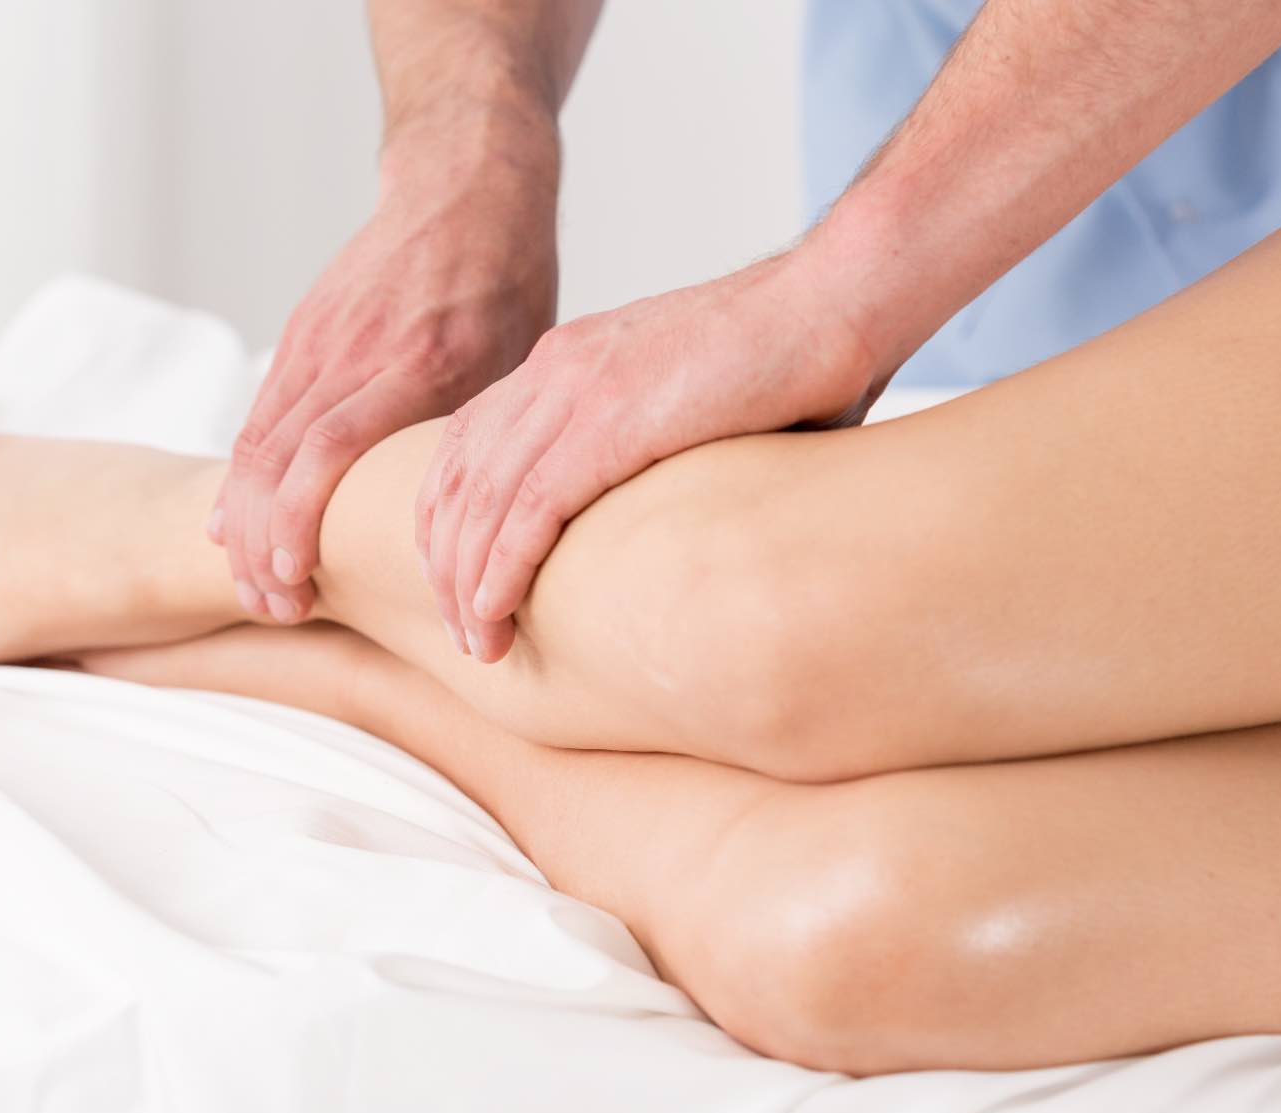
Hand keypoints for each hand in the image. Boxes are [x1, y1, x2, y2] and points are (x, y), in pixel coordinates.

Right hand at [215, 130, 556, 620]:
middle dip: (263, 545)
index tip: (297, 583)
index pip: (329, 450)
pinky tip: (236, 526)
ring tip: (253, 585)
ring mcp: (316, 339)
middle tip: (273, 607)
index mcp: (416, 361)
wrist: (464, 185)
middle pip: (276, 460)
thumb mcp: (514, 361)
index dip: (302, 523)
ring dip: (246, 523)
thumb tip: (469, 535)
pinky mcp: (300, 333)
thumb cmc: (506, 284)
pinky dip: (242, 479)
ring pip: (255, 443)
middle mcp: (352, 350)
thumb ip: (473, 436)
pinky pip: (258, 417)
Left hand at [415, 250, 885, 661]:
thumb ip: (651, 448)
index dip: (447, 520)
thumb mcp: (689, 401)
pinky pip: (528, 509)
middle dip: (446, 565)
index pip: (466, 446)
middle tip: (460, 632)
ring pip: (481, 503)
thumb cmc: (792, 359)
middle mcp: (556, 370)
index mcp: (569, 360)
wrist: (834, 300)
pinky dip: (502, 569)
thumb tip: (666, 517)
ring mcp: (578, 391)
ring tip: (476, 644)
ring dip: (468, 584)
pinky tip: (495, 612)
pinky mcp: (611, 422)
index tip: (456, 581)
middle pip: (455, 478)